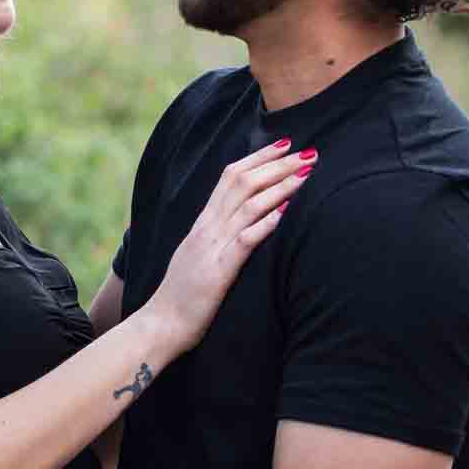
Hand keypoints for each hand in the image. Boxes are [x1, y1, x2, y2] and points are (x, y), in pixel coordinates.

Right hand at [151, 138, 314, 342]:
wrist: (161, 323)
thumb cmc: (182, 296)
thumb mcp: (198, 257)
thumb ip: (216, 237)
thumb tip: (239, 224)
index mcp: (203, 224)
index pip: (229, 178)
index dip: (258, 158)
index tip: (283, 145)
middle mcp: (207, 228)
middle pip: (242, 183)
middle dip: (277, 164)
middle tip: (307, 152)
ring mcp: (212, 247)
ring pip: (249, 205)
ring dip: (280, 186)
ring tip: (307, 173)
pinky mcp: (220, 270)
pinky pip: (245, 240)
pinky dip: (267, 223)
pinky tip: (288, 212)